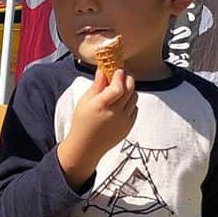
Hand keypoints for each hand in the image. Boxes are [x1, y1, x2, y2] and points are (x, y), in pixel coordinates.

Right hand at [56, 67, 136, 188]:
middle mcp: (114, 113)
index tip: (117, 70)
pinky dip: (130, 103)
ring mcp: (123, 121)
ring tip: (120, 90)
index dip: (119, 76)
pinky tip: (120, 104)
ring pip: (134, 97)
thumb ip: (96, 85)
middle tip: (122, 75)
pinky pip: (134, 109)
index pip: (117, 87)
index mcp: (100, 106)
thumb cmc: (82, 122)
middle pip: (130, 89)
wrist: (86, 147)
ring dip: (129, 90)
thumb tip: (104, 69)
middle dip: (127, 78)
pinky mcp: (128, 127)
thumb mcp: (84, 102)